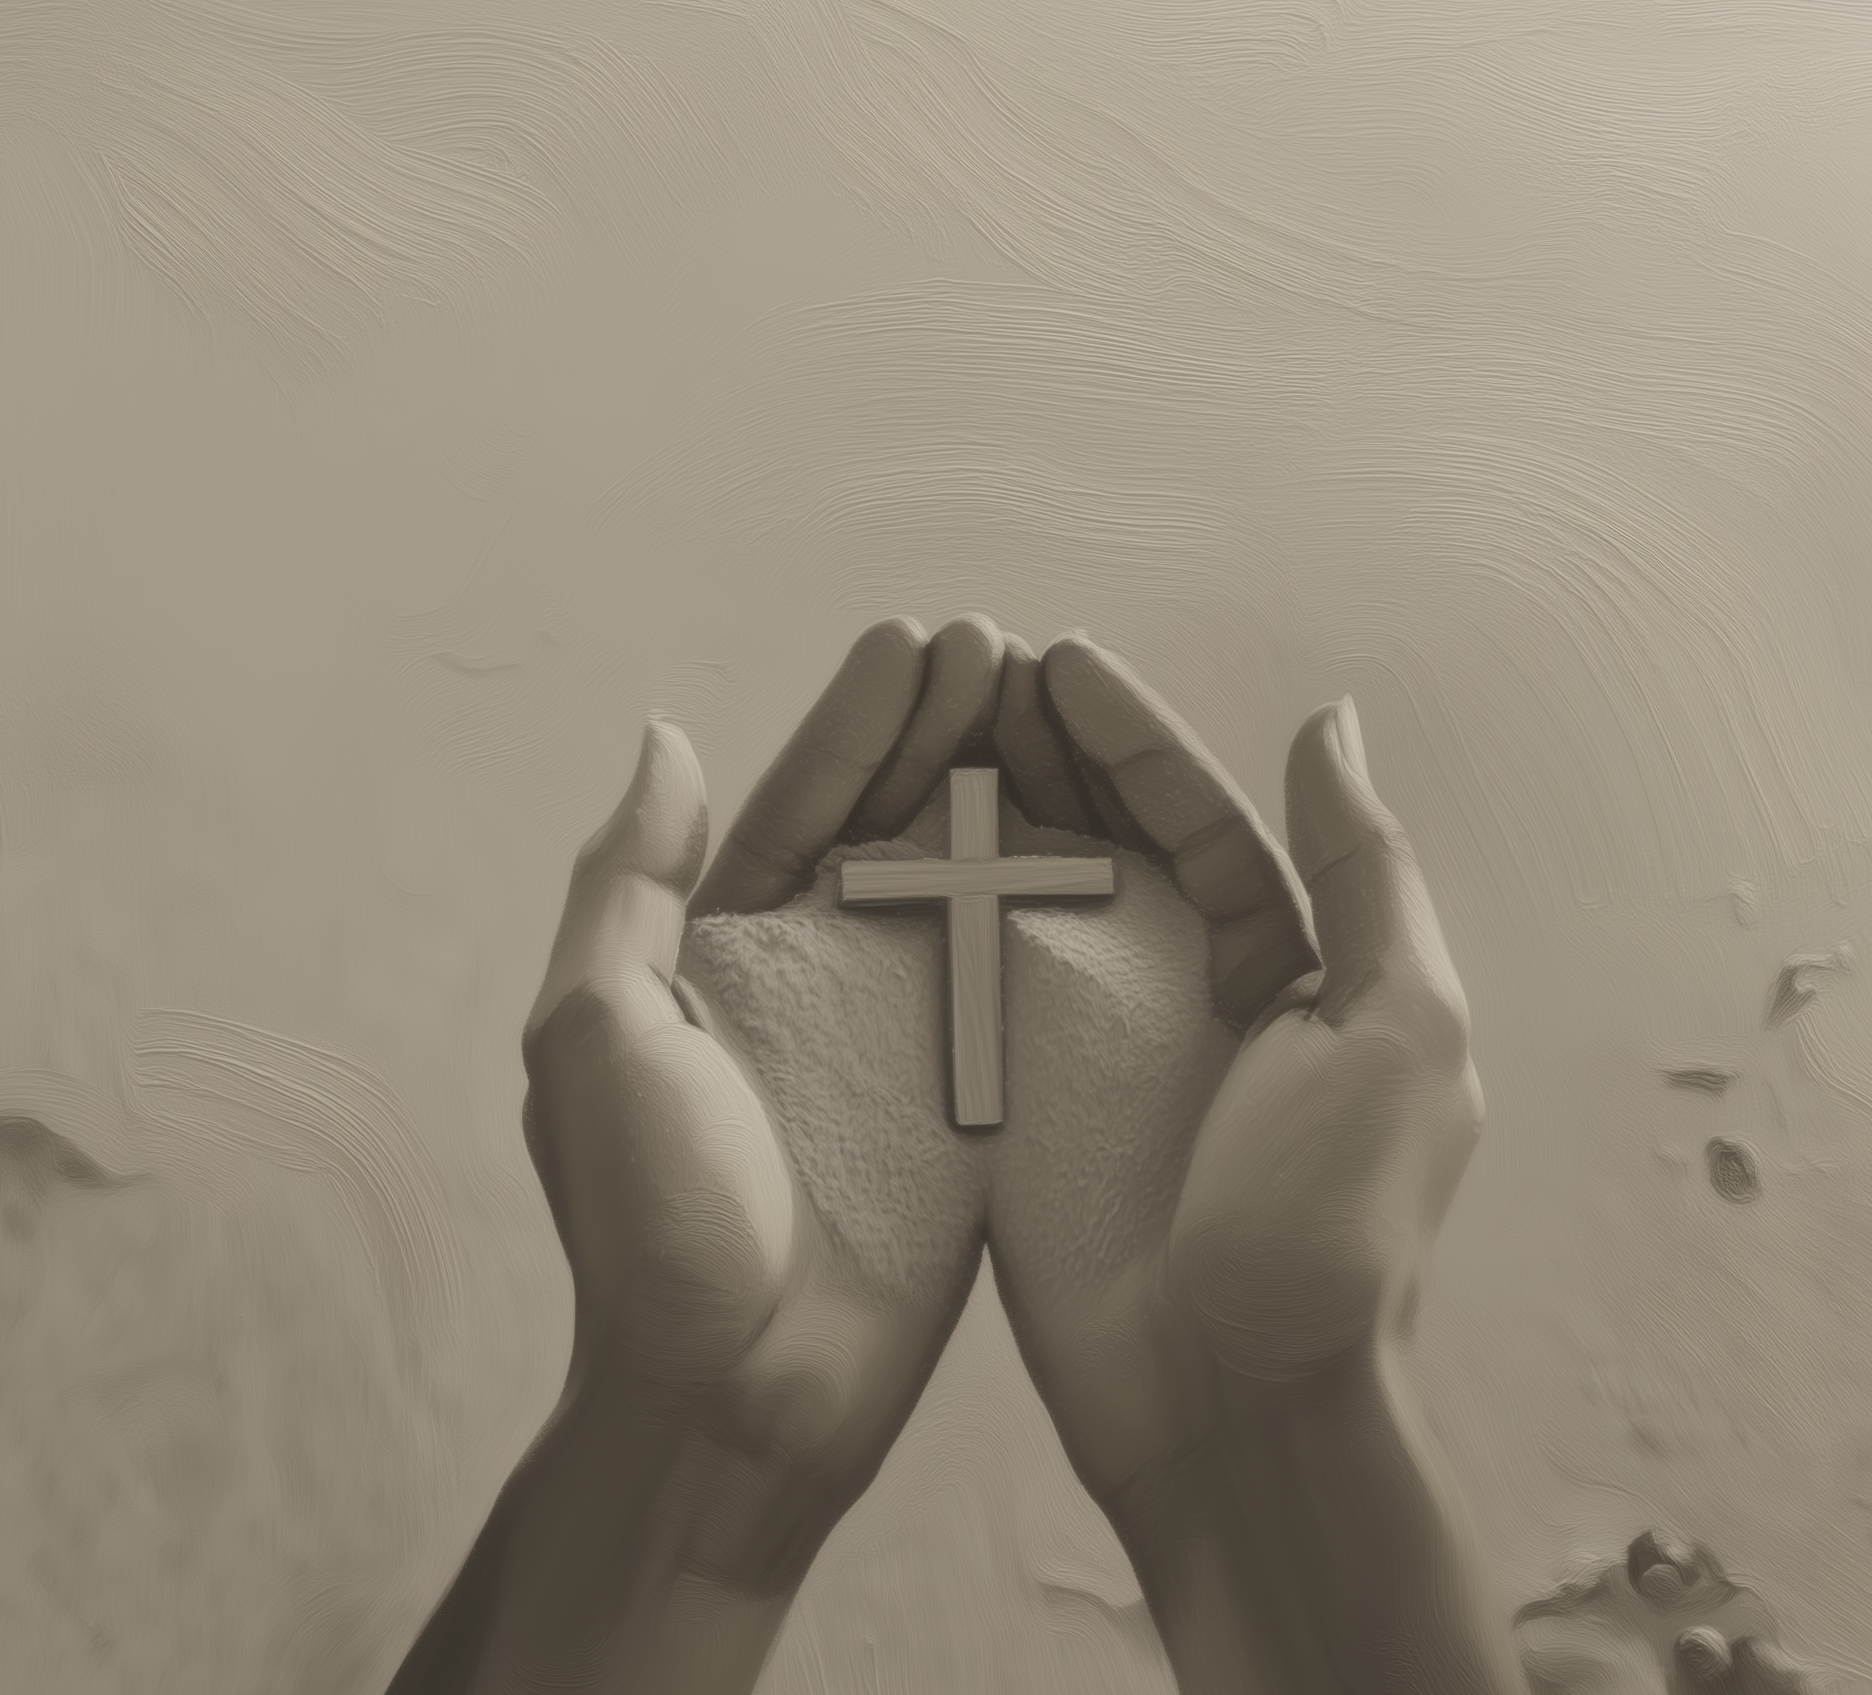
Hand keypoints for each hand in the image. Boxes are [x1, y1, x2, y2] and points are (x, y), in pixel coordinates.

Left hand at [389, 615, 1003, 1694]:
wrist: (738, 1406)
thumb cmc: (650, 1228)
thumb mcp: (596, 1035)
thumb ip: (629, 884)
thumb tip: (668, 740)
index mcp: (720, 951)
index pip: (801, 803)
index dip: (857, 718)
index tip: (913, 638)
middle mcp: (812, 977)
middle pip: (890, 821)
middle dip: (941, 728)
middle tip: (1000, 648)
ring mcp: (896, 1037)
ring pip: (960, 881)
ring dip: (1004, 790)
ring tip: (1055, 706)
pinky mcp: (968, 1100)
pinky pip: (1014, 979)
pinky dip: (1052, 902)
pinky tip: (1102, 833)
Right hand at [988, 633, 1522, 1694]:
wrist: (1236, 1418)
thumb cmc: (1337, 1229)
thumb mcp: (1397, 1032)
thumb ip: (1364, 873)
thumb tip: (1327, 720)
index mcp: (1289, 965)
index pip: (1202, 817)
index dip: (1133, 735)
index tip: (1057, 662)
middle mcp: (1188, 992)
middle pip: (1105, 837)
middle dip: (1044, 749)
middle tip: (967, 667)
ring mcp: (1096, 1051)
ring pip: (1030, 896)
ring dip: (981, 808)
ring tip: (916, 727)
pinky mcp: (1019, 1110)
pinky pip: (970, 989)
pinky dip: (929, 914)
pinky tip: (877, 849)